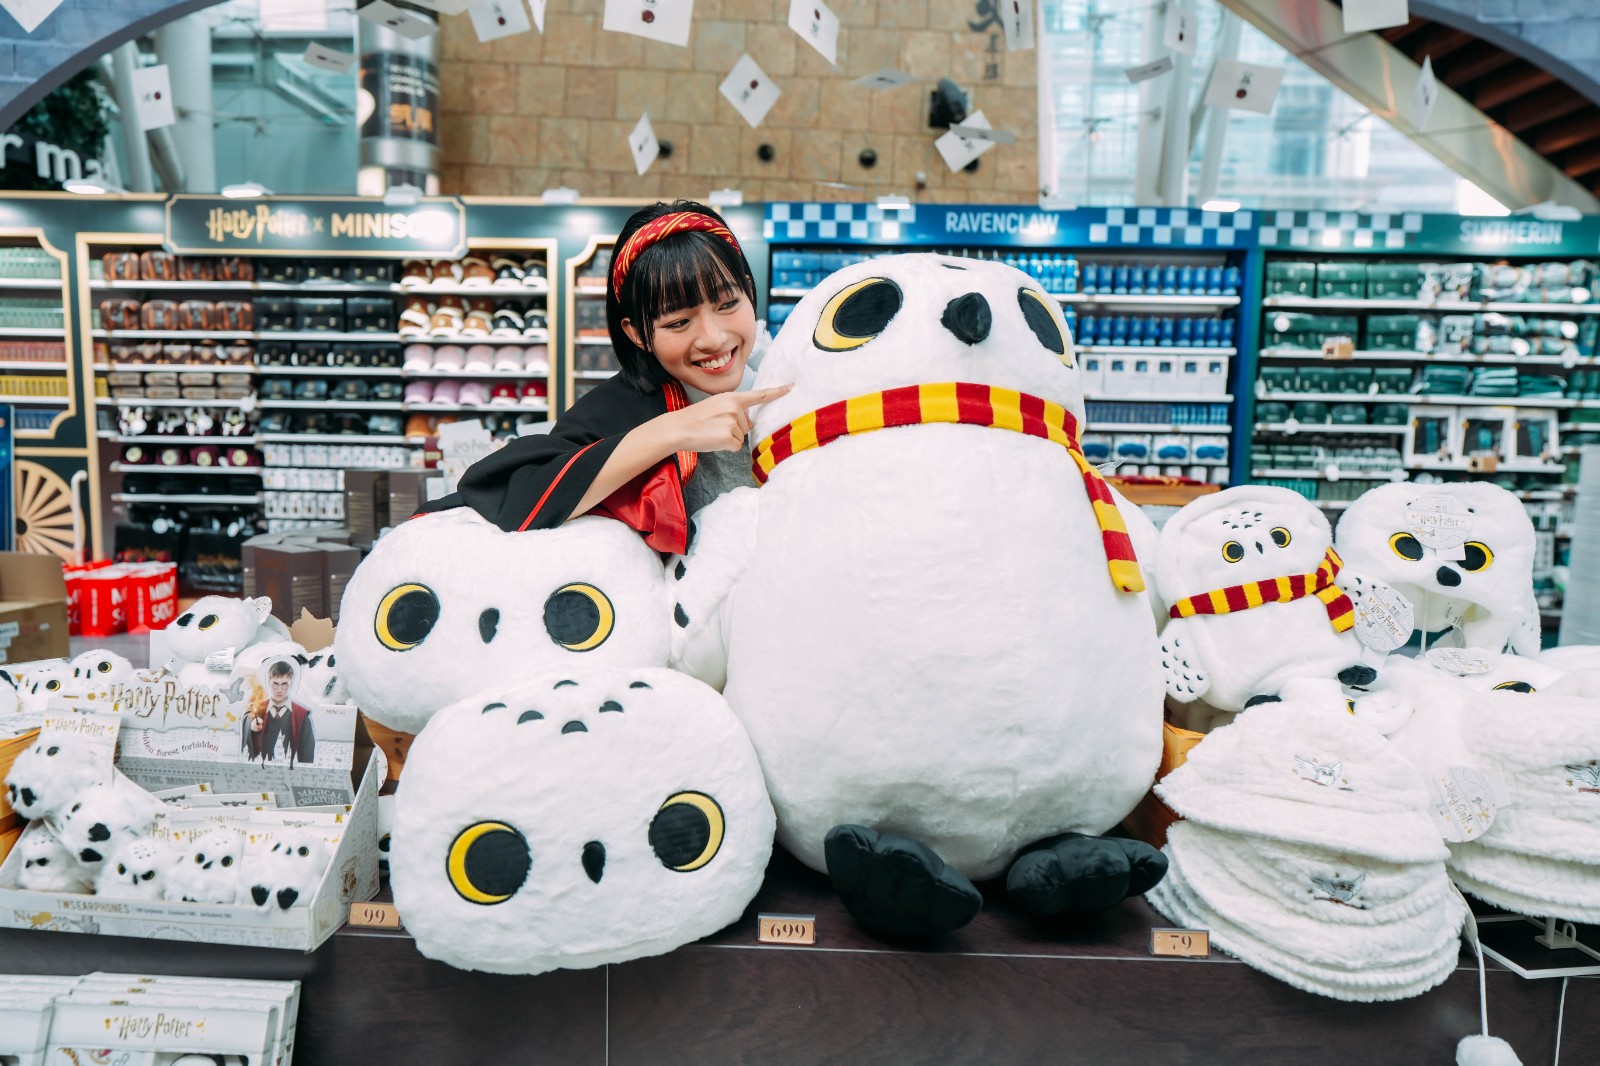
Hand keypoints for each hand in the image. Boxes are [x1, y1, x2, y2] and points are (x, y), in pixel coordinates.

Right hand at [661, 384, 792, 452]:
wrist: (677, 428)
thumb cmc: (696, 418)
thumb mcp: (717, 406)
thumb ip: (735, 411)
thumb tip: (751, 423)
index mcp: (732, 397)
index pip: (759, 395)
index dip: (776, 392)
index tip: (791, 387)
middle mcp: (734, 408)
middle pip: (746, 424)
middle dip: (734, 429)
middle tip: (714, 426)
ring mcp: (732, 423)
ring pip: (741, 436)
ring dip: (728, 438)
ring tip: (711, 432)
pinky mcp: (729, 437)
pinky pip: (735, 446)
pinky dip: (725, 447)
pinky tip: (713, 440)